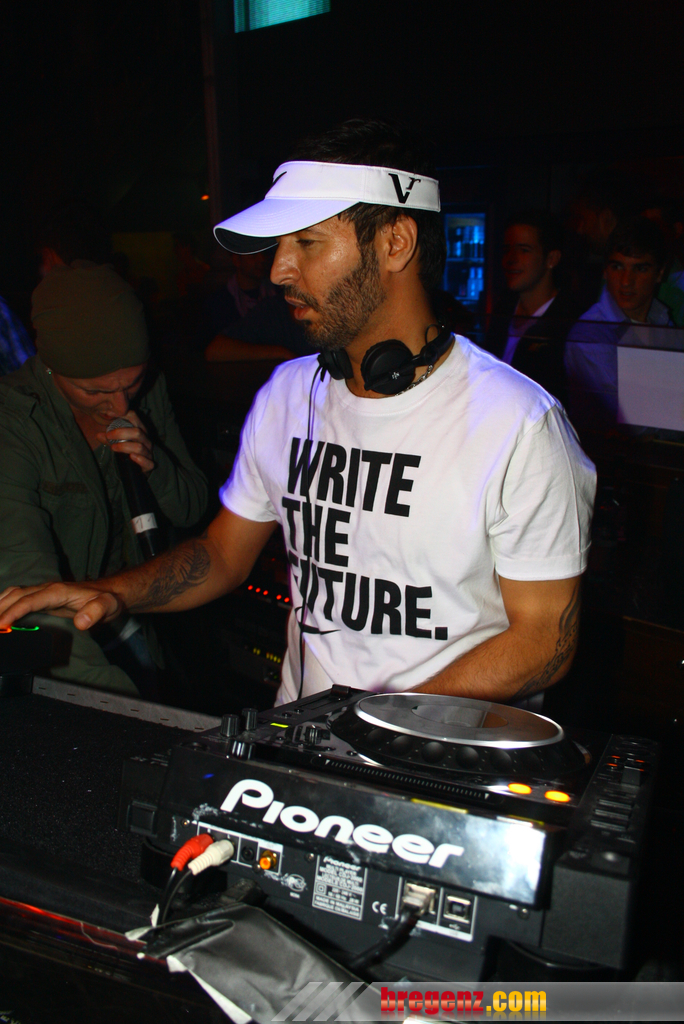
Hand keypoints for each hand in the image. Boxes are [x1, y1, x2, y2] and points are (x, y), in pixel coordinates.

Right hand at [0, 582, 122, 630]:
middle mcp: (46, 589)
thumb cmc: (106, 600)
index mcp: (57, 591)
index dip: (13, 612)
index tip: (1, 625)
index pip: (29, 600)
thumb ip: (95, 612)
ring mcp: (43, 592)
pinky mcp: (42, 598)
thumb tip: (81, 622)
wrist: (109, 593)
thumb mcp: (107, 606)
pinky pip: (18, 598)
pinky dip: (4, 604)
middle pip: (16, 596)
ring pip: (14, 594)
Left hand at [97, 410, 154, 472]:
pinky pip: (149, 463)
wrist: (137, 469)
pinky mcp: (149, 465)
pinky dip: (141, 459)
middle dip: (121, 433)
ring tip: (113, 447)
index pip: (134, 417)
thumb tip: (99, 435)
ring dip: (125, 446)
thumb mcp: (117, 442)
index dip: (123, 414)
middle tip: (108, 436)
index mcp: (140, 430)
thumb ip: (110, 439)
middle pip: (137, 432)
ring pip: (140, 447)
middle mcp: (145, 440)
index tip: (109, 415)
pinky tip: (132, 457)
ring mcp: (148, 452)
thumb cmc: (128, 451)